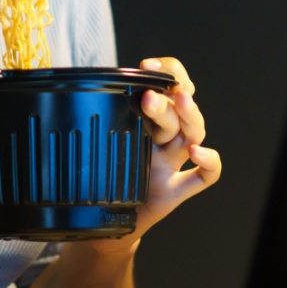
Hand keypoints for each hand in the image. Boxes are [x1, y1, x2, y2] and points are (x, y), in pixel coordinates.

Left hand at [107, 56, 221, 246]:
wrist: (105, 222)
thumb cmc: (103, 176)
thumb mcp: (99, 137)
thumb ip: (94, 114)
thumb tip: (76, 85)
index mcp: (149, 118)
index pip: (172, 82)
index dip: (168, 69)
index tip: (148, 65)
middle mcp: (164, 136)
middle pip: (178, 111)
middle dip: (167, 99)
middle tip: (150, 96)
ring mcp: (172, 163)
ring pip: (193, 133)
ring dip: (189, 116)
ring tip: (180, 102)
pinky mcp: (176, 190)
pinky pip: (204, 176)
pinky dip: (209, 162)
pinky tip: (198, 153)